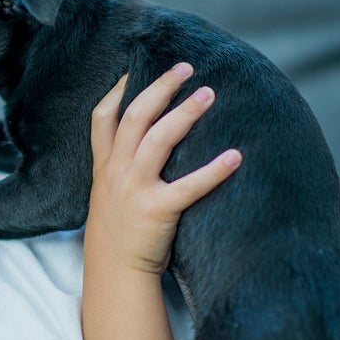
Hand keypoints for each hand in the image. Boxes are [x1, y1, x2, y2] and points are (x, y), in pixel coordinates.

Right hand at [85, 62, 241, 278]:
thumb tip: (147, 140)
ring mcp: (134, 190)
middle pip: (136, 117)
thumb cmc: (119, 231)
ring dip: (185, 113)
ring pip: (157, 140)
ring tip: (209, 93)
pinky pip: (188, 186)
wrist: (114, 272)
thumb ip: (120, 165)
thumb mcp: (108, 193)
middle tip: (186, 67)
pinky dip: (214, 170)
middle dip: (161, 87)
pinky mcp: (156, 211)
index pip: (103, 117)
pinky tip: (235, 156)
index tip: (137, 67)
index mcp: (104, 166)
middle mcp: (116, 172)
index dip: (119, 89)